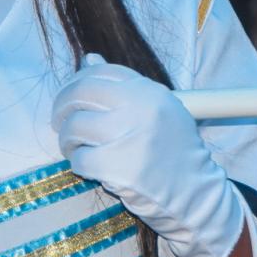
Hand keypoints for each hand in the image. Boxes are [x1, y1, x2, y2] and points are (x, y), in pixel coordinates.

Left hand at [51, 55, 245, 256]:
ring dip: (67, 138)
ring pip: (75, 126)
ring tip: (75, 147)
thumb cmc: (174, 153)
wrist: (196, 197)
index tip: (69, 95)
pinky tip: (88, 166)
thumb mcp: (159, 110)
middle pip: (82, 93)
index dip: (77, 80)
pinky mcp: (120, 168)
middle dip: (62, 106)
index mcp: (150, 92)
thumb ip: (124, 86)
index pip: (100, 72)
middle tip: (59, 120)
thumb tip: (89, 59)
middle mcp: (141, 109)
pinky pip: (80, 159)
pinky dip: (78, 163)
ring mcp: (130, 138)